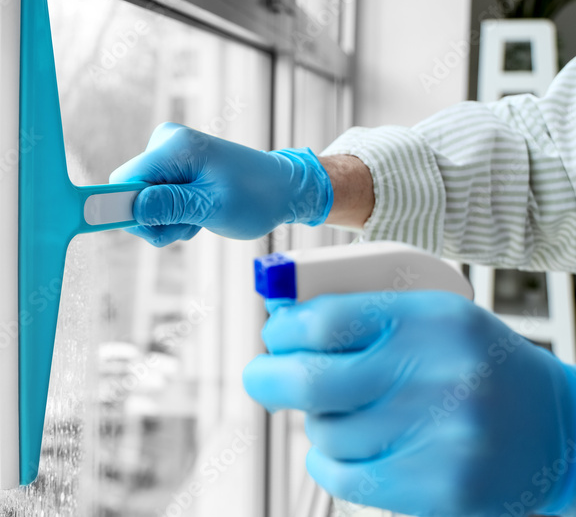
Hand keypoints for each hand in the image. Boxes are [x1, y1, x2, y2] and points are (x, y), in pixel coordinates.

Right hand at [108, 122, 332, 245]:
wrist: (282, 188)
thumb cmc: (257, 196)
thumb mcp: (212, 207)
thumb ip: (169, 206)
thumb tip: (130, 209)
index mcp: (174, 146)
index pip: (124, 180)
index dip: (125, 208)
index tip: (144, 228)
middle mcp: (166, 143)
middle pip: (131, 193)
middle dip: (155, 218)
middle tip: (189, 225)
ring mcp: (168, 154)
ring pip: (142, 200)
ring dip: (168, 219)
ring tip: (199, 218)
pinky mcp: (172, 167)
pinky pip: (155, 198)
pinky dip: (174, 213)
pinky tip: (198, 212)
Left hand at [243, 291, 575, 516]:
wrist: (561, 436)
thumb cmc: (479, 370)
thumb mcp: (435, 320)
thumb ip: (364, 317)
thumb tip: (280, 320)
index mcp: (435, 320)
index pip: (326, 318)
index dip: (283, 329)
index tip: (275, 335)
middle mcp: (440, 375)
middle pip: (310, 379)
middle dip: (267, 377)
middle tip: (262, 376)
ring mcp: (442, 438)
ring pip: (324, 430)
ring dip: (317, 421)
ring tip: (348, 414)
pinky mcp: (441, 490)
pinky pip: (342, 475)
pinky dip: (327, 461)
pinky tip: (345, 450)